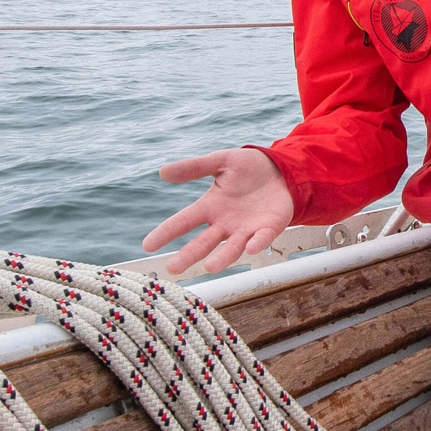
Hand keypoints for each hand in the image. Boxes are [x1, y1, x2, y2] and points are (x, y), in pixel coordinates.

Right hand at [142, 147, 296, 277]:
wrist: (282, 169)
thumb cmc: (248, 168)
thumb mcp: (220, 162)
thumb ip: (194, 167)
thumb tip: (162, 171)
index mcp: (210, 207)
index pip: (184, 221)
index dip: (166, 232)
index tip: (148, 245)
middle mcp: (225, 223)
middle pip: (203, 243)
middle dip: (188, 256)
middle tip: (172, 268)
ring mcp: (246, 229)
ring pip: (231, 248)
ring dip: (222, 258)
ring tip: (209, 267)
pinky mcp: (269, 228)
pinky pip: (261, 238)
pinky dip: (256, 243)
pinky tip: (251, 247)